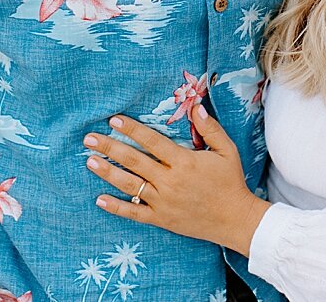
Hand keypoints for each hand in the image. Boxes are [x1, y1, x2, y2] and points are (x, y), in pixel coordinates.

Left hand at [84, 109, 268, 256]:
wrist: (235, 219)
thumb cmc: (231, 182)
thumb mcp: (227, 151)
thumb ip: (210, 128)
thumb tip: (196, 107)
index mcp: (184, 162)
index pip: (152, 141)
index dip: (132, 129)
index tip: (114, 120)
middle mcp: (170, 181)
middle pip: (134, 161)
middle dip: (110, 147)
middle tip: (89, 138)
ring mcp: (163, 202)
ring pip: (130, 185)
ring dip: (108, 173)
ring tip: (90, 162)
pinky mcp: (161, 219)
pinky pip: (135, 213)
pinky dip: (117, 207)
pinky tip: (100, 199)